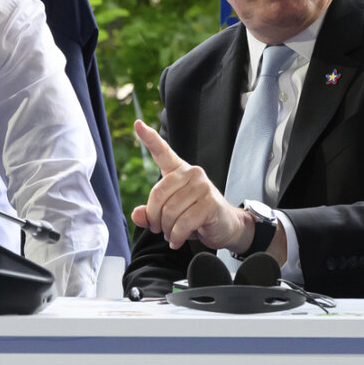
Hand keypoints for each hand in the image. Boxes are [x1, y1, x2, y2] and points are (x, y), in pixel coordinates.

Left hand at [130, 120, 250, 251]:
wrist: (226, 226)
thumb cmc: (196, 217)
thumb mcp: (170, 215)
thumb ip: (150, 213)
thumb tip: (137, 214)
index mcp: (179, 171)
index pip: (162, 151)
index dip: (149, 138)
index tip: (138, 124)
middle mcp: (191, 173)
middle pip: (158, 194)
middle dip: (154, 218)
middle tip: (158, 229)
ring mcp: (202, 186)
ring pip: (170, 212)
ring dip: (166, 230)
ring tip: (171, 234)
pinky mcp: (210, 202)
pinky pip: (183, 223)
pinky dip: (177, 236)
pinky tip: (177, 240)